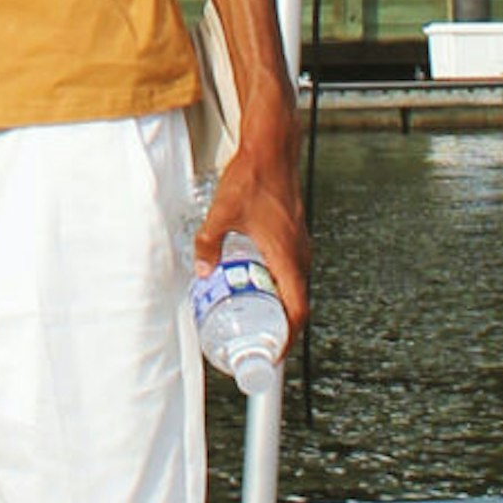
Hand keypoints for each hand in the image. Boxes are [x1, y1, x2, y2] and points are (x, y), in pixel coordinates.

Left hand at [191, 120, 308, 337]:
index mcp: (287, 257)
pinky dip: (280, 285)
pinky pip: (293, 270)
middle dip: (280, 327)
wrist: (272, 148)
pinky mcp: (296, 234)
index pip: (297, 311)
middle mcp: (300, 254)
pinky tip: (258, 281)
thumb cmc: (254, 178)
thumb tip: (202, 271)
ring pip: (296, 286)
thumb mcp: (222, 214)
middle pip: (298, 304)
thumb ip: (209, 244)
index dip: (286, 338)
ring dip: (280, 305)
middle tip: (259, 342)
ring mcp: (301, 244)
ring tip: (256, 316)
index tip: (271, 354)